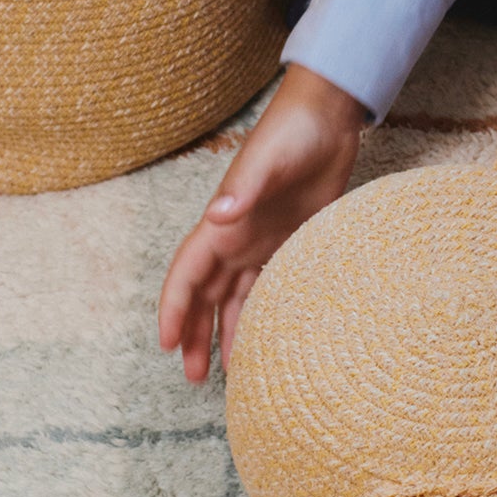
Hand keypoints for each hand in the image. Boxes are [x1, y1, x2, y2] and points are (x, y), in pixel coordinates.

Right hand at [158, 63, 366, 381]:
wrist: (329, 118)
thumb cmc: (292, 133)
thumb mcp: (268, 160)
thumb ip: (244, 189)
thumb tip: (217, 216)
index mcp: (222, 223)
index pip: (187, 273)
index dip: (175, 308)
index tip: (168, 344)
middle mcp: (235, 238)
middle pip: (205, 295)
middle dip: (195, 334)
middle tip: (193, 377)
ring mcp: (262, 242)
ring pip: (234, 298)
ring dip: (225, 332)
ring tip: (225, 373)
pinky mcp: (290, 243)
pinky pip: (269, 287)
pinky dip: (261, 315)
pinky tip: (267, 340)